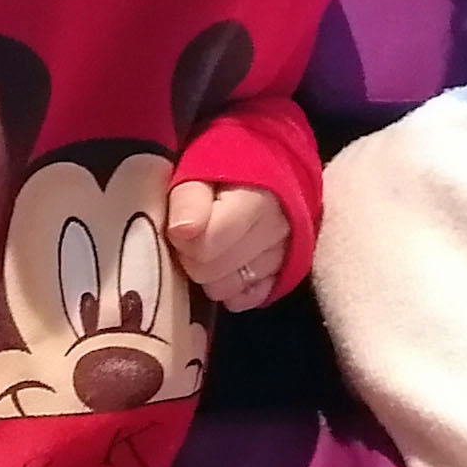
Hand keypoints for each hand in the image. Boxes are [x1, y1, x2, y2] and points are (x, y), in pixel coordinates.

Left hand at [166, 181, 289, 311]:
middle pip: (213, 274)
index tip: (179, 225)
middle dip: (193, 258)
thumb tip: (183, 230)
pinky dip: (233, 287)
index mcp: (257, 201)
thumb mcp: (199, 168)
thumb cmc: (224, 167)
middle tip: (192, 236)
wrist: (263, 168)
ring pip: (228, 290)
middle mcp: (277, 232)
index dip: (183, 238)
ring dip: (212, 273)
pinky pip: (249, 298)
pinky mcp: (286, 274)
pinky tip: (227, 266)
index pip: (206, 246)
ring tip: (210, 247)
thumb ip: (189, 199)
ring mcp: (285, 256)